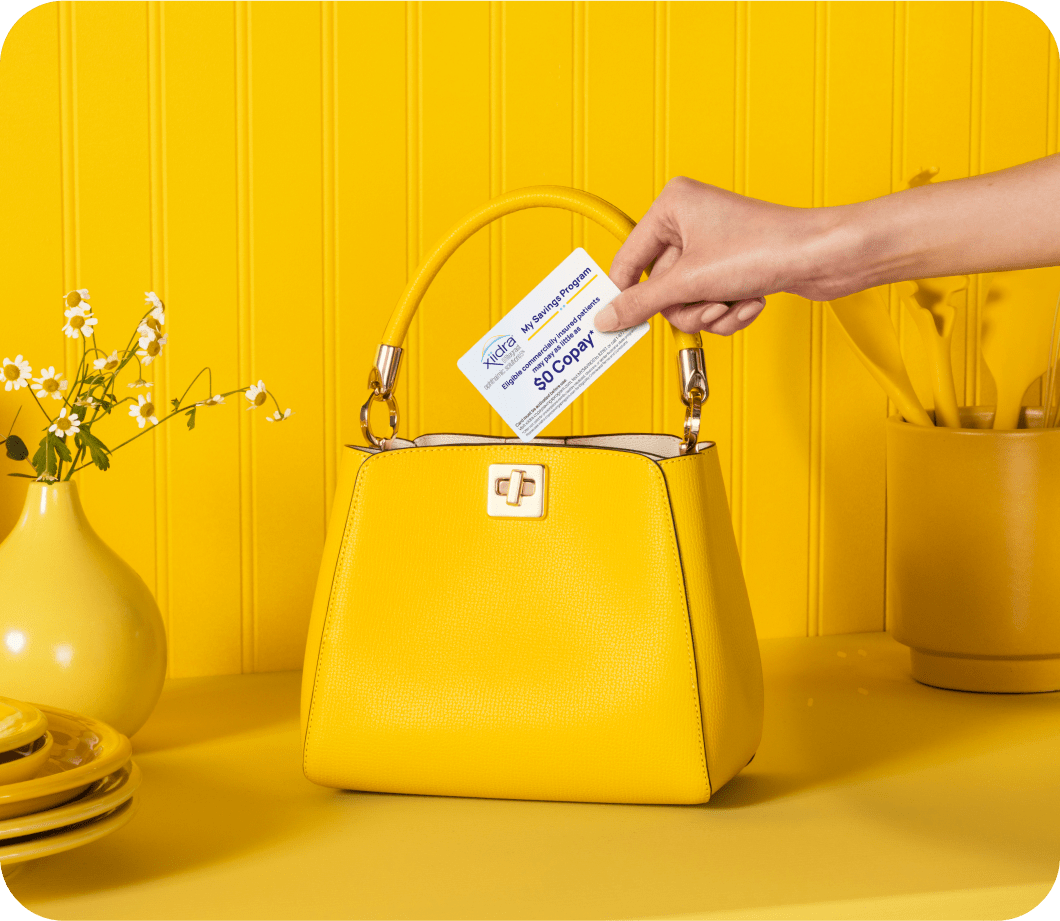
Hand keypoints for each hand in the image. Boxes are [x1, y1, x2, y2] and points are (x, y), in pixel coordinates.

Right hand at [595, 176, 838, 334]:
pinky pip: (710, 301)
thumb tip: (607, 317)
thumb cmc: (765, 247)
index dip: (625, 294)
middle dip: (688, 306)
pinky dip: (729, 310)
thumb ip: (642, 303)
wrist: (823, 257)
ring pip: (687, 300)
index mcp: (672, 205)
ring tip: (733, 302)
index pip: (629, 259)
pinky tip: (750, 301)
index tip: (616, 322)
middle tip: (707, 306)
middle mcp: (689, 220)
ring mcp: (712, 245)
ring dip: (710, 312)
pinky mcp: (732, 265)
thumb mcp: (690, 282)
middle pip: (661, 287)